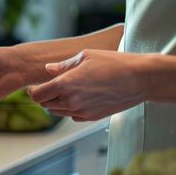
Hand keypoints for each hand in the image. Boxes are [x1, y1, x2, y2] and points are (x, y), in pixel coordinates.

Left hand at [28, 50, 148, 120]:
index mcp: (66, 83)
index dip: (34, 91)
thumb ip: (63, 65)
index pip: (37, 95)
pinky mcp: (92, 117)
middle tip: (49, 87)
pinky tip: (80, 98)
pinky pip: (73, 116)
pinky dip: (71, 109)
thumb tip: (48, 69)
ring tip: (65, 91)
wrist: (141, 79)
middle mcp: (71, 101)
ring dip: (57, 103)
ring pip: (58, 112)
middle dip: (45, 97)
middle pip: (46, 105)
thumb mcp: (87, 56)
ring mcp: (81, 111)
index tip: (35, 87)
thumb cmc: (115, 63)